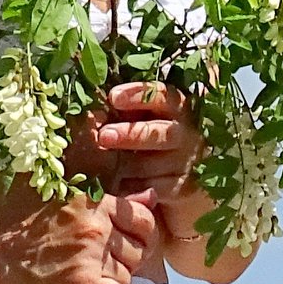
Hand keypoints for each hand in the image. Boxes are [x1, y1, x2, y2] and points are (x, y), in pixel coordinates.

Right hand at [0, 176, 158, 283]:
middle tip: (103, 261)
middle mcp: (96, 224)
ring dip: (113, 278)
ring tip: (83, 277)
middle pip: (141, 246)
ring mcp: (91, 255)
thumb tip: (129, 189)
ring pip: (130, 274)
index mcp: (89, 197)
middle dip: (128, 255)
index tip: (116, 238)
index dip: (133, 230)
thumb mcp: (40, 185)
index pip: (141, 215)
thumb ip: (84, 191)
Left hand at [72, 81, 210, 245]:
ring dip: (130, 164)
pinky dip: (137, 188)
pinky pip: (158, 187)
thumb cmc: (152, 147)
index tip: (113, 97)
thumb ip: (126, 115)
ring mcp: (189, 160)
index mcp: (178, 109)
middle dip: (131, 133)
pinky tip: (120, 189)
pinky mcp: (186, 187)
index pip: (163, 95)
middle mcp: (187, 132)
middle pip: (159, 131)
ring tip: (107, 167)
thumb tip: (93, 112)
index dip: (138, 94)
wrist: (180, 188)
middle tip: (104, 136)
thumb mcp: (142, 125)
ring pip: (157, 161)